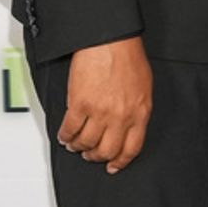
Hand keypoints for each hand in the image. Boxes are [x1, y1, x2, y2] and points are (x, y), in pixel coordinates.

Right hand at [58, 35, 152, 173]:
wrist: (109, 40)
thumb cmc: (127, 56)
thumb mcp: (143, 87)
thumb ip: (137, 109)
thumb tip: (129, 124)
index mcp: (139, 113)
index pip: (131, 148)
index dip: (120, 161)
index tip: (113, 166)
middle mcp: (121, 116)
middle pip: (107, 151)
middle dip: (96, 157)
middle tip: (90, 155)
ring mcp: (100, 112)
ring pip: (86, 143)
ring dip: (78, 147)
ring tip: (74, 144)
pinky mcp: (80, 104)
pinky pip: (70, 129)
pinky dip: (65, 136)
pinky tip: (64, 135)